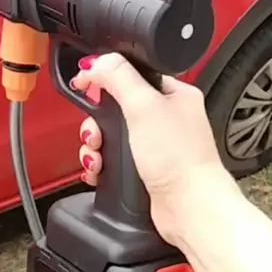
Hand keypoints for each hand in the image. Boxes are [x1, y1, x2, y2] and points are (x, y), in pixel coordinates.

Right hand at [72, 53, 233, 246]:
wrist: (189, 209)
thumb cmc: (180, 160)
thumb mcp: (144, 107)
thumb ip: (118, 78)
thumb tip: (96, 62)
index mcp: (173, 94)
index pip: (130, 73)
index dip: (103, 78)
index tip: (83, 84)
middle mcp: (165, 117)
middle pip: (114, 106)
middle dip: (96, 122)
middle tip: (94, 133)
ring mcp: (155, 144)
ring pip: (110, 134)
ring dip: (95, 146)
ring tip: (96, 156)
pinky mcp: (145, 168)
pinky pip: (113, 158)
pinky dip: (100, 164)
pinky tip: (99, 170)